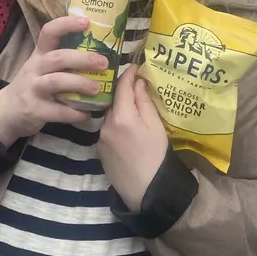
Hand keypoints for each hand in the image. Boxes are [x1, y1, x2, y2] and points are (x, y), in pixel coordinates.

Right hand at [0, 15, 108, 146]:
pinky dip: (74, 113)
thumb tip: (100, 52)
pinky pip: (57, 111)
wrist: (7, 111)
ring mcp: (33, 89)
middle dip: (83, 59)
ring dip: (80, 83)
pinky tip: (86, 115)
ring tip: (97, 89)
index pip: (49, 32)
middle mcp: (35, 68)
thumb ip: (64, 59)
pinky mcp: (34, 110)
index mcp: (40, 54)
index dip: (66, 24)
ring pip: (56, 81)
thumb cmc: (34, 84)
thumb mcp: (43, 67)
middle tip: (103, 63)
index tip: (86, 21)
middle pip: (58, 57)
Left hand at [98, 66, 168, 210]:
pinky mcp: (100, 150)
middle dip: (124, 91)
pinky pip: (108, 129)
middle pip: (114, 100)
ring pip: (110, 115)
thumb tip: (137, 82)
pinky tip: (128, 129)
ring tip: (134, 107)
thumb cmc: (156, 156)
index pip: (122, 86)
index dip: (129, 73)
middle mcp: (106, 124)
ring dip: (120, 108)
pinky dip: (116, 123)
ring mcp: (101, 138)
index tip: (135, 65)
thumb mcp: (156, 126)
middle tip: (137, 85)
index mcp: (122, 116)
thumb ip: (144, 102)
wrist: (145, 190)